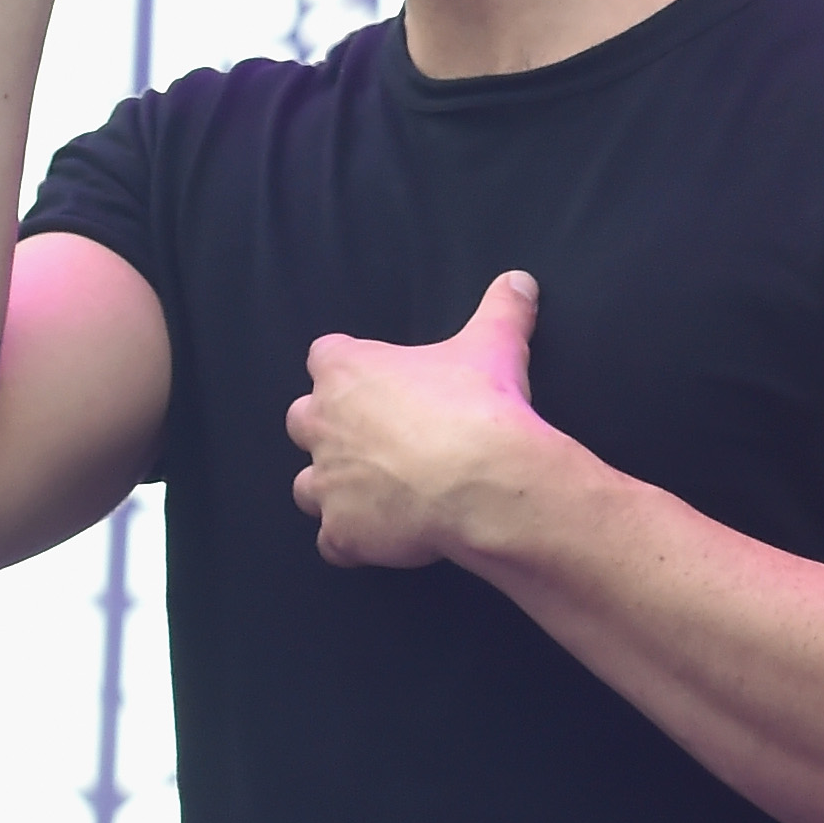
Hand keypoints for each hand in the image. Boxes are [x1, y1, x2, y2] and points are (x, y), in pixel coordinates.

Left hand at [287, 274, 584, 568]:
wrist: (482, 480)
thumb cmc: (479, 404)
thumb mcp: (496, 343)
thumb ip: (503, 308)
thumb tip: (520, 279)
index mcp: (348, 371)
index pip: (324, 355)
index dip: (349, 366)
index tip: (377, 377)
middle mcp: (323, 424)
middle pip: (303, 419)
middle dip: (329, 427)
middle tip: (377, 434)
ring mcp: (328, 483)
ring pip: (307, 485)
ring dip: (333, 487)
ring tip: (375, 491)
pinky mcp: (342, 532)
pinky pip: (332, 543)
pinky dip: (350, 540)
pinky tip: (382, 537)